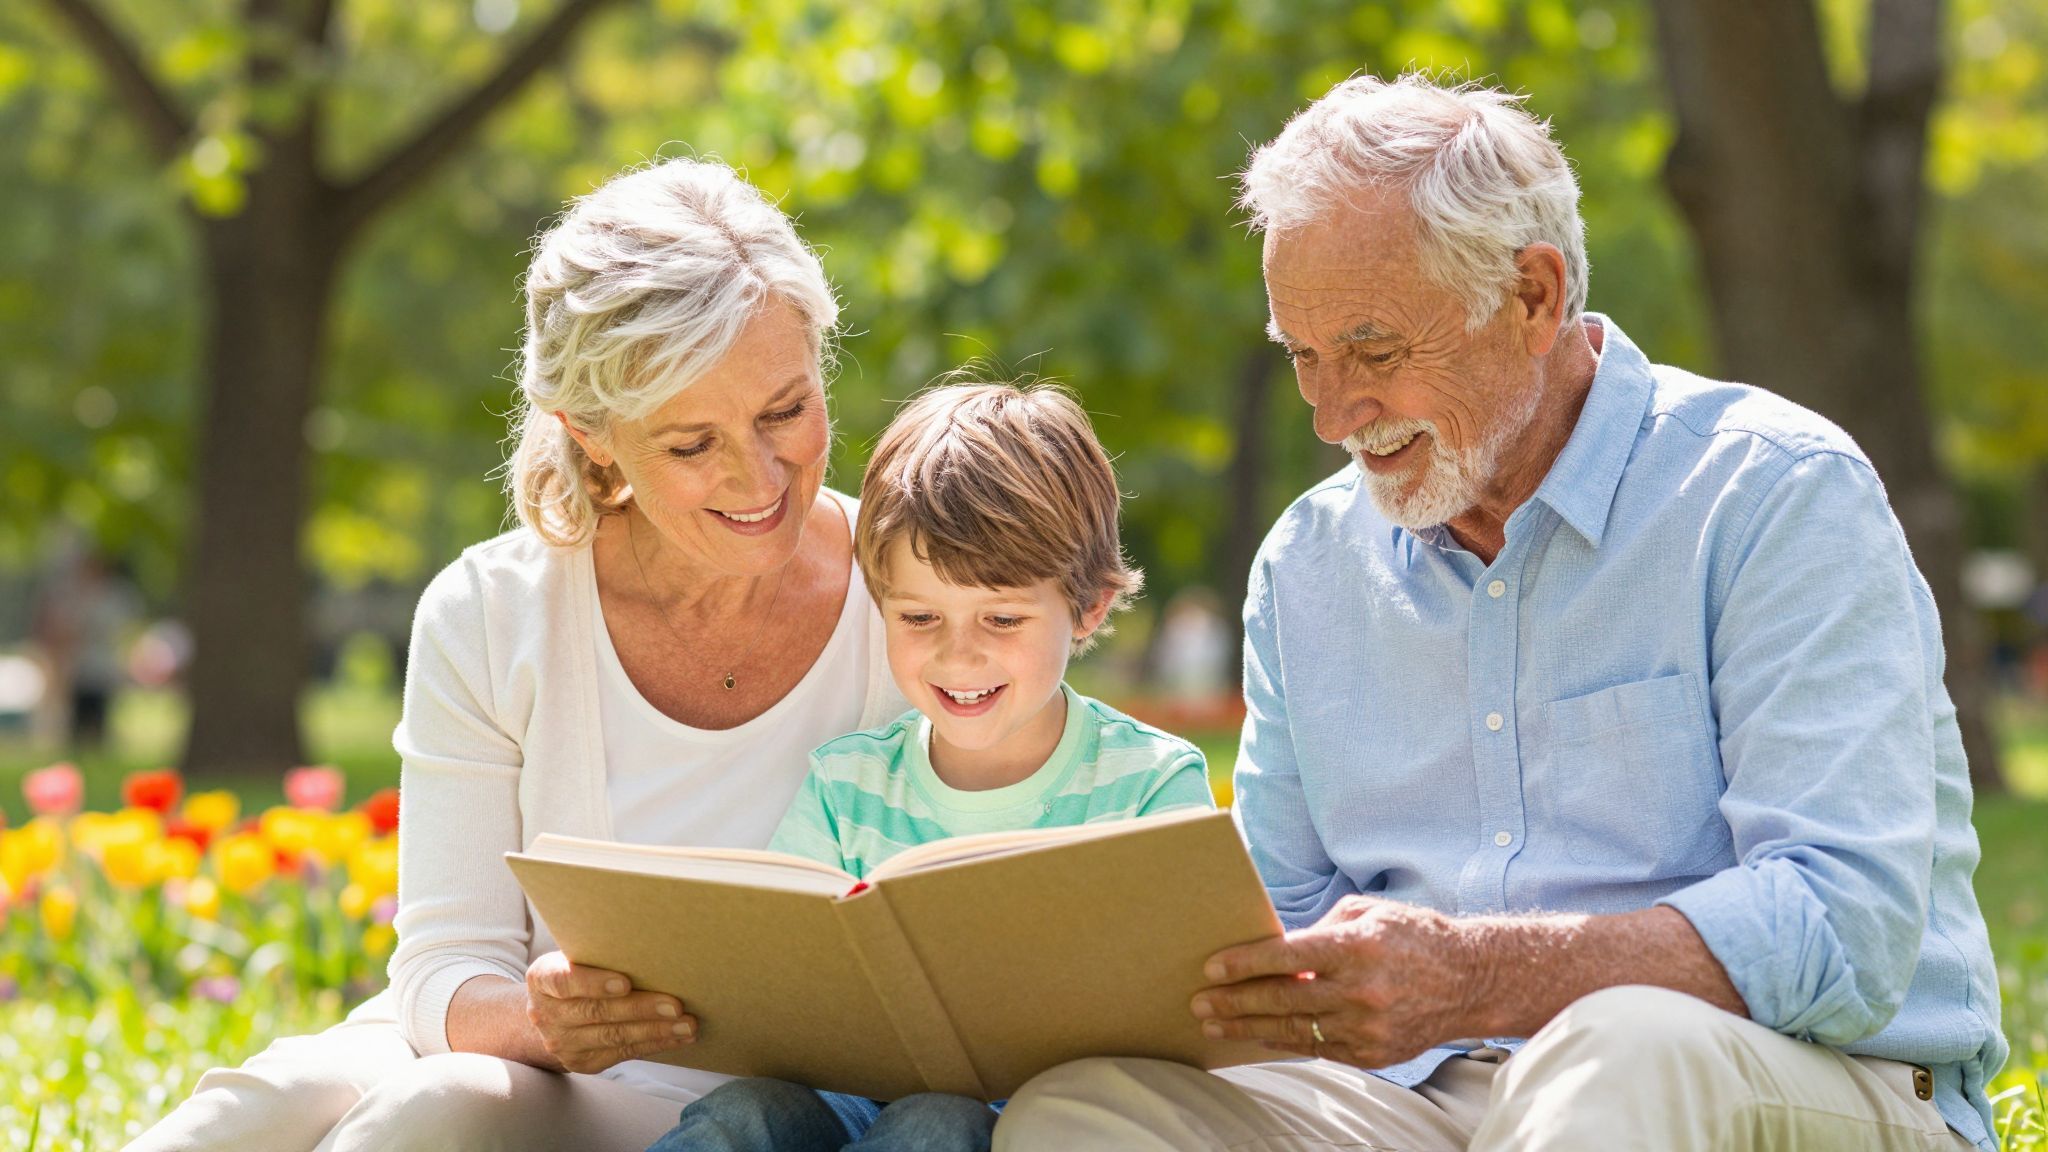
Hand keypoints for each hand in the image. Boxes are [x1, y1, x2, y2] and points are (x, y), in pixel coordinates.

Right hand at [523, 951, 695, 1073]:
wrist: (551, 1012)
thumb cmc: (578, 971)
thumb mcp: (577, 957)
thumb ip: (600, 954)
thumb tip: (653, 946)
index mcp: (542, 979)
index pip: (564, 981)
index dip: (594, 983)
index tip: (625, 982)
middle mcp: (545, 1014)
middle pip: (597, 1012)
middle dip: (640, 1008)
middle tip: (675, 1005)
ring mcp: (561, 1042)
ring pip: (613, 1036)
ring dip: (655, 1031)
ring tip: (687, 1024)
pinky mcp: (580, 1062)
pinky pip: (622, 1053)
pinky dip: (654, 1044)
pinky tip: (678, 1037)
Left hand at [1189, 895, 1487, 1069]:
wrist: (1471, 981)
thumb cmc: (1413, 936)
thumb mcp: (1367, 914)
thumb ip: (1319, 931)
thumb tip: (1274, 948)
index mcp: (1357, 947)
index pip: (1288, 956)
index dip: (1245, 963)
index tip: (1211, 967)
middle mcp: (1361, 990)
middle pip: (1283, 999)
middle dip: (1235, 1001)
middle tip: (1199, 1003)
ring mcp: (1368, 1027)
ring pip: (1294, 1030)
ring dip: (1249, 1028)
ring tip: (1216, 1025)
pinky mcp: (1374, 1053)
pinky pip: (1318, 1049)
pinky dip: (1285, 1041)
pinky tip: (1258, 1035)